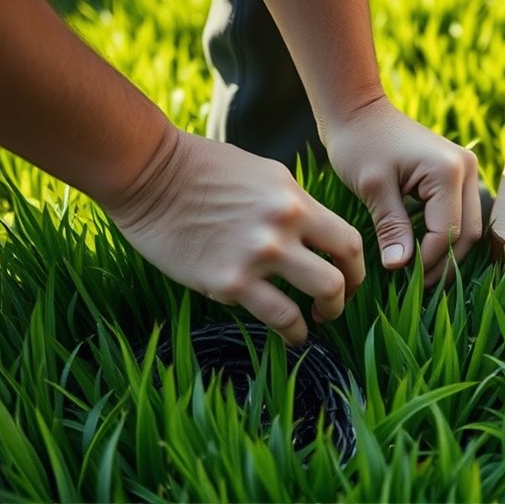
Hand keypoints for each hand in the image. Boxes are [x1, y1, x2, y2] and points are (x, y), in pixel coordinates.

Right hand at [103, 129, 364, 344]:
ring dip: (326, 314)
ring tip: (315, 322)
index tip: (349, 277)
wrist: (148, 172)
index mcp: (295, 200)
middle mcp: (285, 226)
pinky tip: (291, 335)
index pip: (348, 240)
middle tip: (336, 304)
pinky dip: (293, 332)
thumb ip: (292, 205)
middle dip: (347, 295)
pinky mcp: (229, 281)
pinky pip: (279, 316)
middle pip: (342, 271)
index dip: (356, 266)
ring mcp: (259, 255)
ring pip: (321, 295)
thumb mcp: (264, 175)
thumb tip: (312, 231)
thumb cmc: (202, 169)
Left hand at [323, 97, 481, 284]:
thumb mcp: (373, 188)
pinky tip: (424, 251)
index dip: (428, 260)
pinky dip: (447, 235)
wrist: (359, 111)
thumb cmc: (359, 144)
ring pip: (469, 226)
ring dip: (449, 252)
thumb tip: (400, 267)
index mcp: (448, 171)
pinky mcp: (459, 175)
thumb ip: (392, 228)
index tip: (401, 277)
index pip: (447, 232)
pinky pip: (461, 214)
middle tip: (417, 285)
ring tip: (421, 274)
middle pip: (468, 233)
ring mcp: (467, 171)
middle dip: (445, 262)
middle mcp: (467, 169)